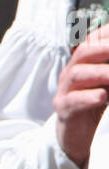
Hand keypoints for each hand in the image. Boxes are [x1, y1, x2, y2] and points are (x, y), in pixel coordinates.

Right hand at [55, 23, 108, 167]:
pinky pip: (73, 100)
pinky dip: (89, 97)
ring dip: (99, 72)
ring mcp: (65, 90)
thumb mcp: (106, 82)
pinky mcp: (64, 109)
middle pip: (83, 53)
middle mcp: (71, 72)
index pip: (92, 40)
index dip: (105, 34)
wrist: (75, 134)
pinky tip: (103, 97)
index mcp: (82, 63)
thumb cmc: (93, 103)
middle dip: (103, 48)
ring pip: (76, 74)